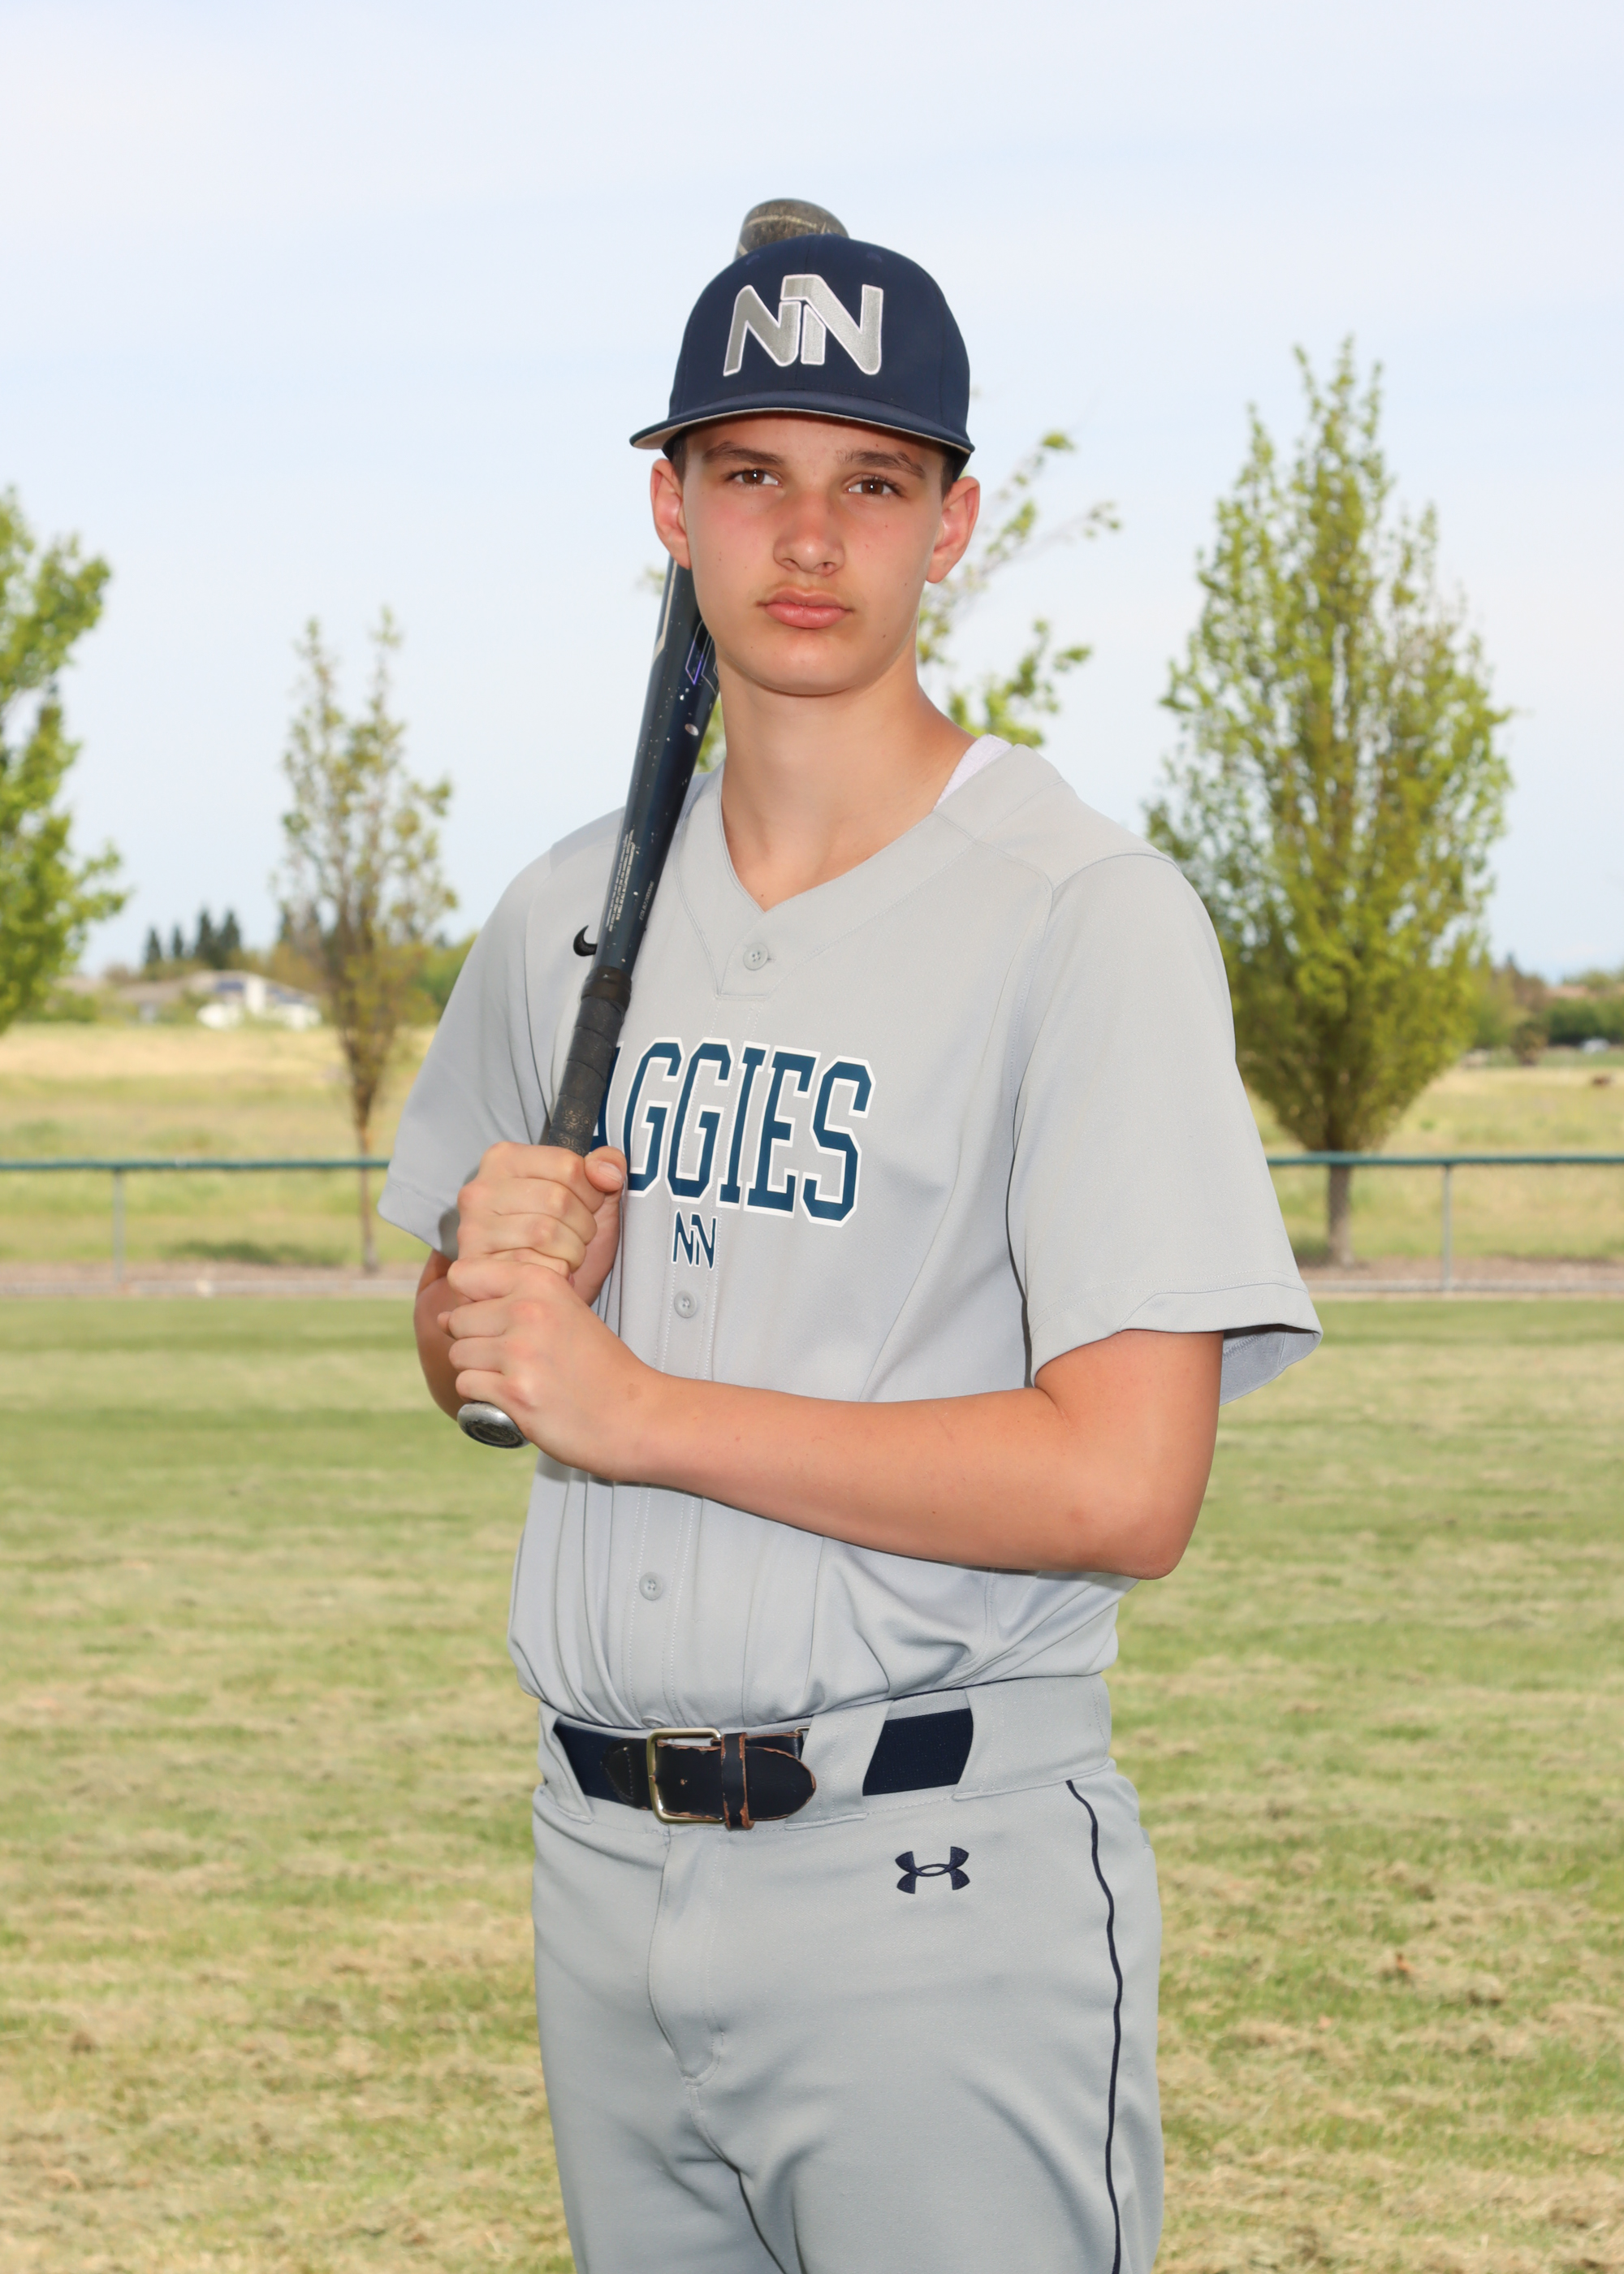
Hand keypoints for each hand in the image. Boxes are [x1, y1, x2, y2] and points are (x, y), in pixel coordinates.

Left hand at [444, 1253, 660, 1468]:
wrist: (633, 1413)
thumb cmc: (599, 1367)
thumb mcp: (563, 1312)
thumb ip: (508, 1303)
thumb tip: (441, 1317)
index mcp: (540, 1282)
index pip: (464, 1274)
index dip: (471, 1299)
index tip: (496, 1319)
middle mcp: (527, 1310)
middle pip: (457, 1319)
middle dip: (476, 1341)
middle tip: (516, 1359)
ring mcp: (519, 1352)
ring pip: (458, 1354)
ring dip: (479, 1370)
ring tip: (517, 1377)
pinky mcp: (514, 1392)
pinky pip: (467, 1386)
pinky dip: (483, 1396)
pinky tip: (515, 1396)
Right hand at [452, 1142, 626, 1307]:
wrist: (541, 1297)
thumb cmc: (565, 1240)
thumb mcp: (594, 1196)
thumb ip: (606, 1166)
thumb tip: (607, 1173)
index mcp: (505, 1159)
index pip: (568, 1165)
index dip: (592, 1192)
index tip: (586, 1206)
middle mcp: (480, 1189)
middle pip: (557, 1200)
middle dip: (583, 1226)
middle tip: (577, 1237)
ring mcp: (471, 1229)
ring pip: (545, 1233)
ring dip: (571, 1252)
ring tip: (566, 1255)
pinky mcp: (472, 1266)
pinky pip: (531, 1267)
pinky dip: (555, 1275)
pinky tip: (549, 1273)